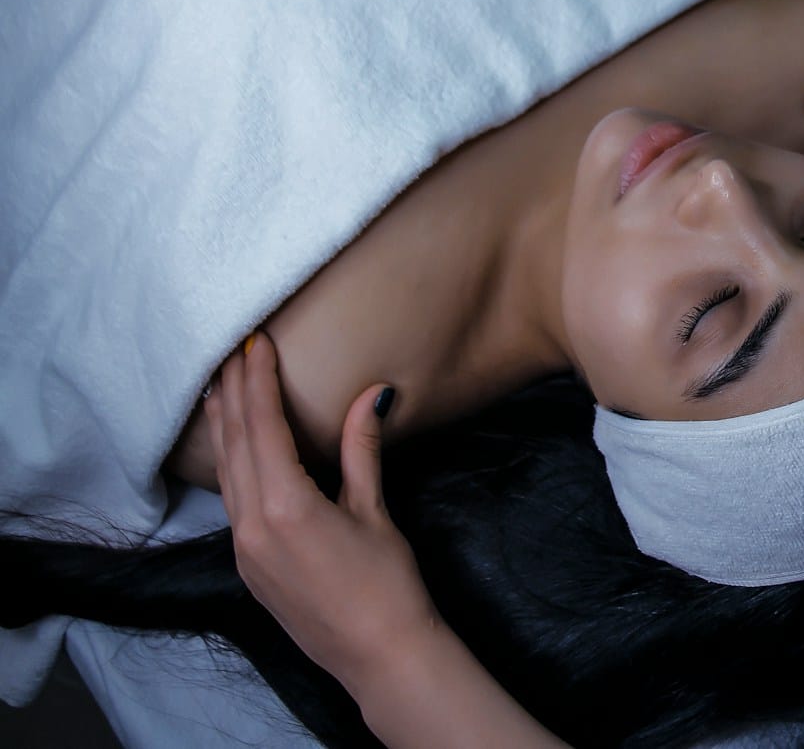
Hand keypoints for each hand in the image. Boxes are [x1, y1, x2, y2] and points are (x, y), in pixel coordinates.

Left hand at [205, 332, 436, 694]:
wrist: (378, 655)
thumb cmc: (386, 585)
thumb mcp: (375, 511)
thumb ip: (362, 450)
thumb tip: (372, 395)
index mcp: (285, 506)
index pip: (263, 427)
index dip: (257, 381)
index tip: (256, 343)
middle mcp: (252, 526)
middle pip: (234, 445)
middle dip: (231, 395)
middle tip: (230, 351)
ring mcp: (244, 548)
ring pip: (225, 473)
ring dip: (223, 427)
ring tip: (220, 387)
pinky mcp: (248, 564)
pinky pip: (230, 500)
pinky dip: (229, 463)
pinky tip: (234, 448)